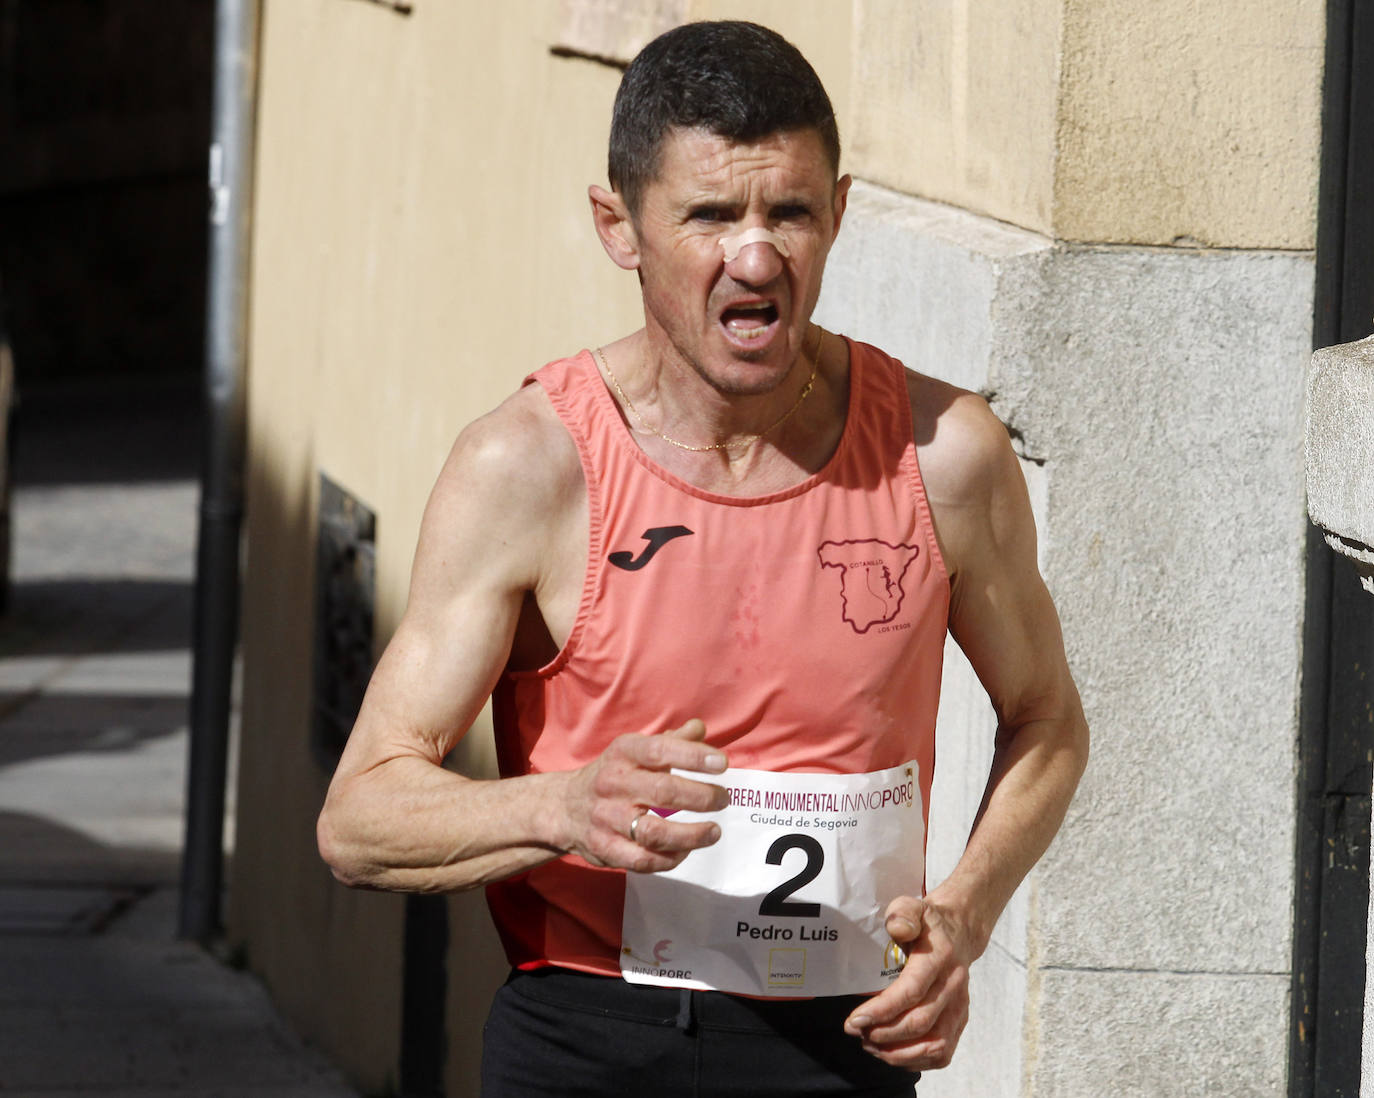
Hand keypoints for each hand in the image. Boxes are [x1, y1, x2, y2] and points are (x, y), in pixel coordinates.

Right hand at [558, 718, 728, 872]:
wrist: (563, 807)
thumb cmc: (613, 775)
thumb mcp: (634, 750)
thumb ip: (670, 741)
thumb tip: (700, 728)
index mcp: (622, 753)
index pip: (660, 750)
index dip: (693, 756)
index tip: (722, 764)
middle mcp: (612, 784)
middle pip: (662, 791)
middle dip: (700, 797)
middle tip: (722, 799)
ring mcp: (607, 819)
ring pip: (654, 832)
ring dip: (691, 835)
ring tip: (714, 831)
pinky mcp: (605, 850)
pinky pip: (643, 860)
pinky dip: (670, 858)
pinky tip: (686, 849)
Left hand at [843, 895, 976, 1069]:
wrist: (959, 931)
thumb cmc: (928, 922)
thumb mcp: (912, 906)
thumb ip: (902, 914)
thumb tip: (898, 928)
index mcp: (939, 958)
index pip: (911, 991)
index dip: (882, 1010)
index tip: (855, 1020)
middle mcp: (953, 986)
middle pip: (920, 1022)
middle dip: (883, 1034)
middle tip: (857, 1032)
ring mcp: (959, 1007)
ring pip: (935, 1045)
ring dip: (899, 1053)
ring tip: (871, 1044)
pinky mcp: (960, 1021)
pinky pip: (943, 1053)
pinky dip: (916, 1060)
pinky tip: (892, 1052)